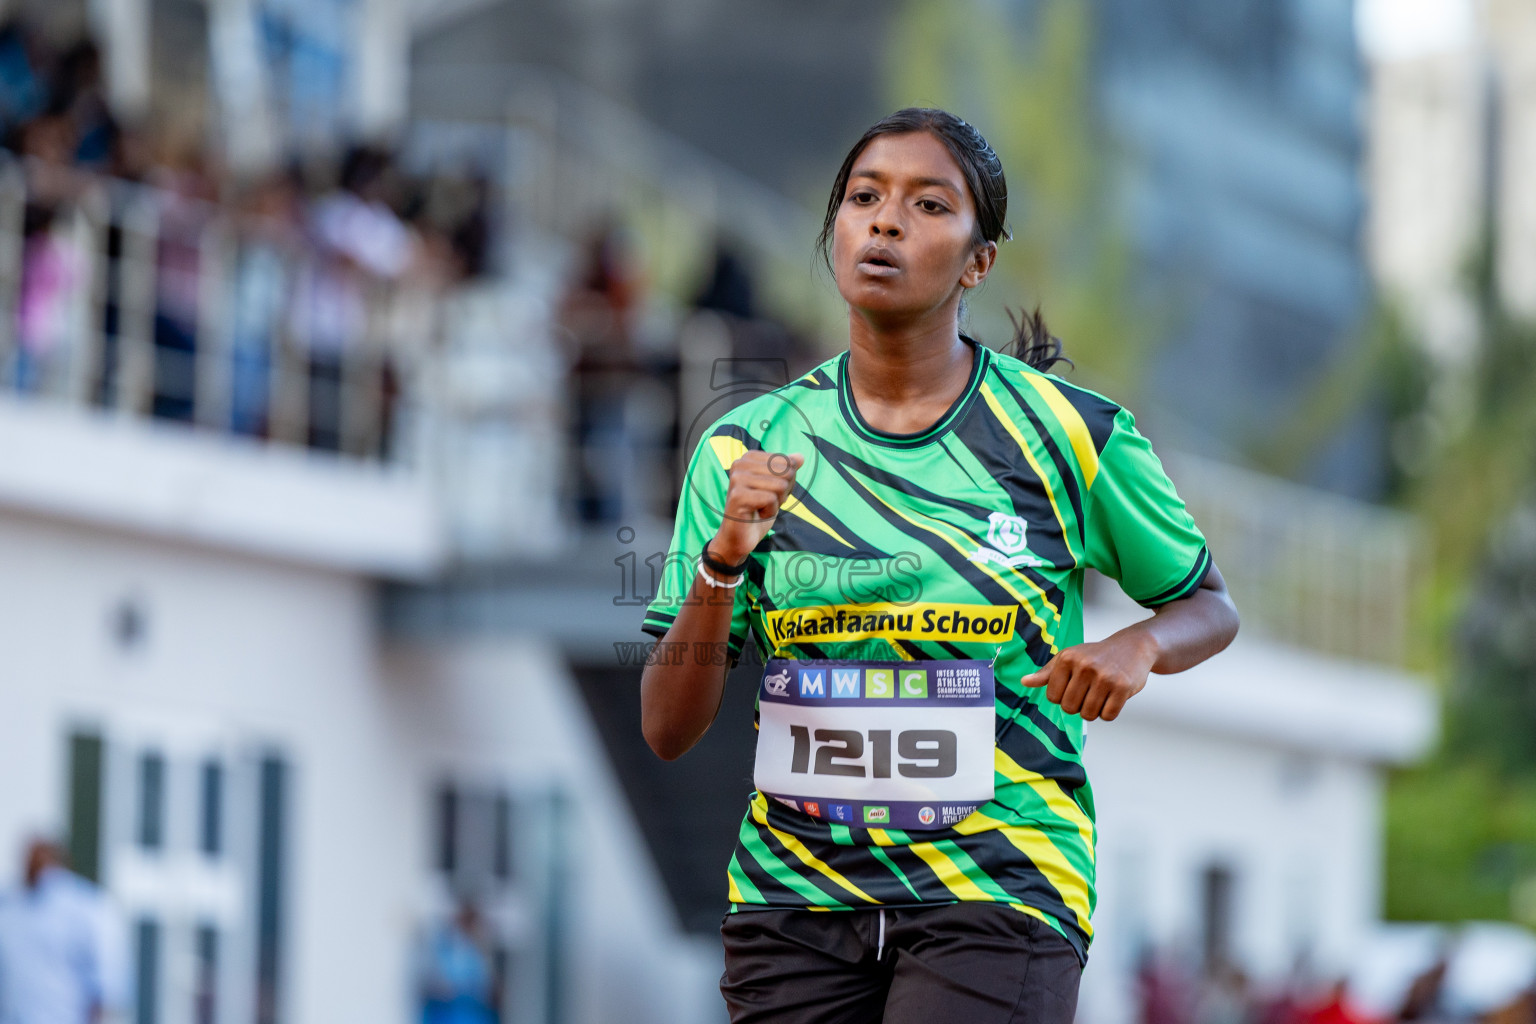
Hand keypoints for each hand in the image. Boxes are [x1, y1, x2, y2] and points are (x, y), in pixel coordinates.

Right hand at [710, 450, 804, 563]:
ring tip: (760, 508)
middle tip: (765, 502)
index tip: (769, 492)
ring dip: (776, 503)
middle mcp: (740, 463)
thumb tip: (801, 457)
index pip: (787, 462)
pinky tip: (756, 514)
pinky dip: (769, 512)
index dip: (786, 482)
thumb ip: (787, 470)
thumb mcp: (777, 488)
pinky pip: (771, 499)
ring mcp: (737, 479)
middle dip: (783, 492)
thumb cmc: (758, 511)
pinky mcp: (737, 495)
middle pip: (785, 472)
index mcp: (749, 457)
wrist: (739, 537)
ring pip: (779, 485)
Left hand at [1019, 631, 1158, 721]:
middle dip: (1078, 705)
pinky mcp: (1123, 687)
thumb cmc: (1095, 655)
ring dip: (1093, 710)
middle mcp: (1085, 666)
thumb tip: (1024, 682)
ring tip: (1100, 693)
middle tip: (1089, 691)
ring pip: (1088, 714)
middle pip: (1069, 708)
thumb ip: (1046, 673)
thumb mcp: (1069, 657)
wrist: (1133, 647)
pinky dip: (1109, 712)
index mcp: (1067, 658)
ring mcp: (1105, 676)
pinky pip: (1108, 716)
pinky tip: (1113, 697)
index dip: (1063, 697)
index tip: (1074, 686)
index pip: (1053, 698)